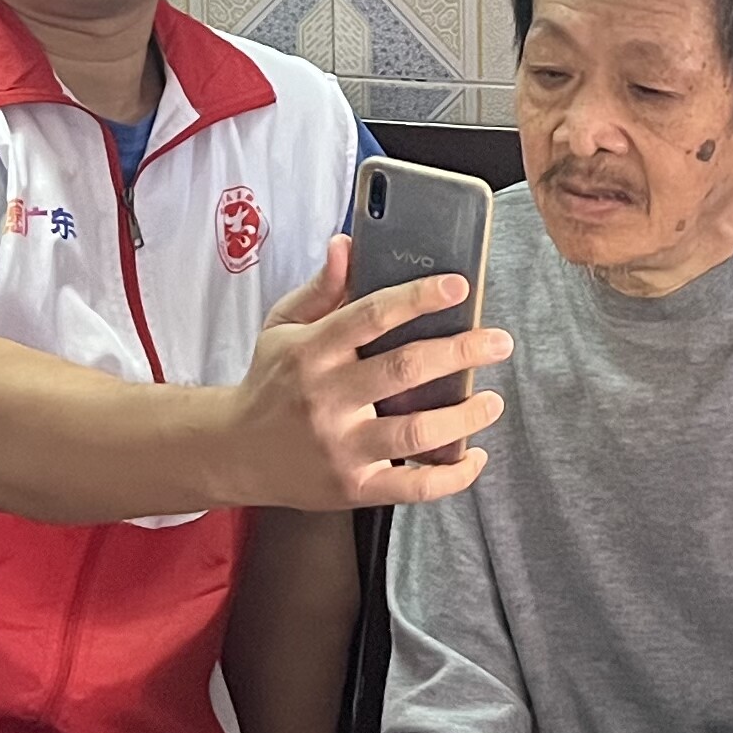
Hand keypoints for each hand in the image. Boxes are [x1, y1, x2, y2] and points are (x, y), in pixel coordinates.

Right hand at [222, 238, 513, 510]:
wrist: (232, 453)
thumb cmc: (269, 382)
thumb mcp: (282, 326)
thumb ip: (322, 289)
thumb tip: (347, 244)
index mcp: (312, 351)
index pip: (372, 315)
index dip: (418, 298)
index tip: (458, 286)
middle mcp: (326, 398)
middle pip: (405, 370)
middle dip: (461, 353)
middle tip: (499, 342)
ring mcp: (340, 447)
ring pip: (417, 431)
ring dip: (465, 415)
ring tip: (493, 400)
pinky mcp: (352, 487)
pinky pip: (413, 487)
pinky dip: (451, 476)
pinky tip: (474, 457)